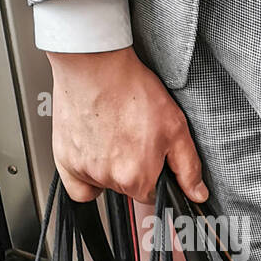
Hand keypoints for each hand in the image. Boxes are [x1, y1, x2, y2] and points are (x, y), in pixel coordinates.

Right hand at [47, 46, 208, 204]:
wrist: (95, 66)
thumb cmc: (132, 90)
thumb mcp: (175, 127)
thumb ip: (187, 167)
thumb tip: (197, 194)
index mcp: (137, 177)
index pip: (151, 194)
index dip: (155, 174)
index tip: (150, 155)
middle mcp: (109, 179)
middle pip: (127, 188)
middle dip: (133, 169)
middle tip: (132, 137)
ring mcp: (84, 171)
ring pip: (104, 183)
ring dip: (110, 168)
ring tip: (114, 134)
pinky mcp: (64, 160)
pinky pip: (77, 186)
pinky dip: (85, 177)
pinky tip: (94, 155)